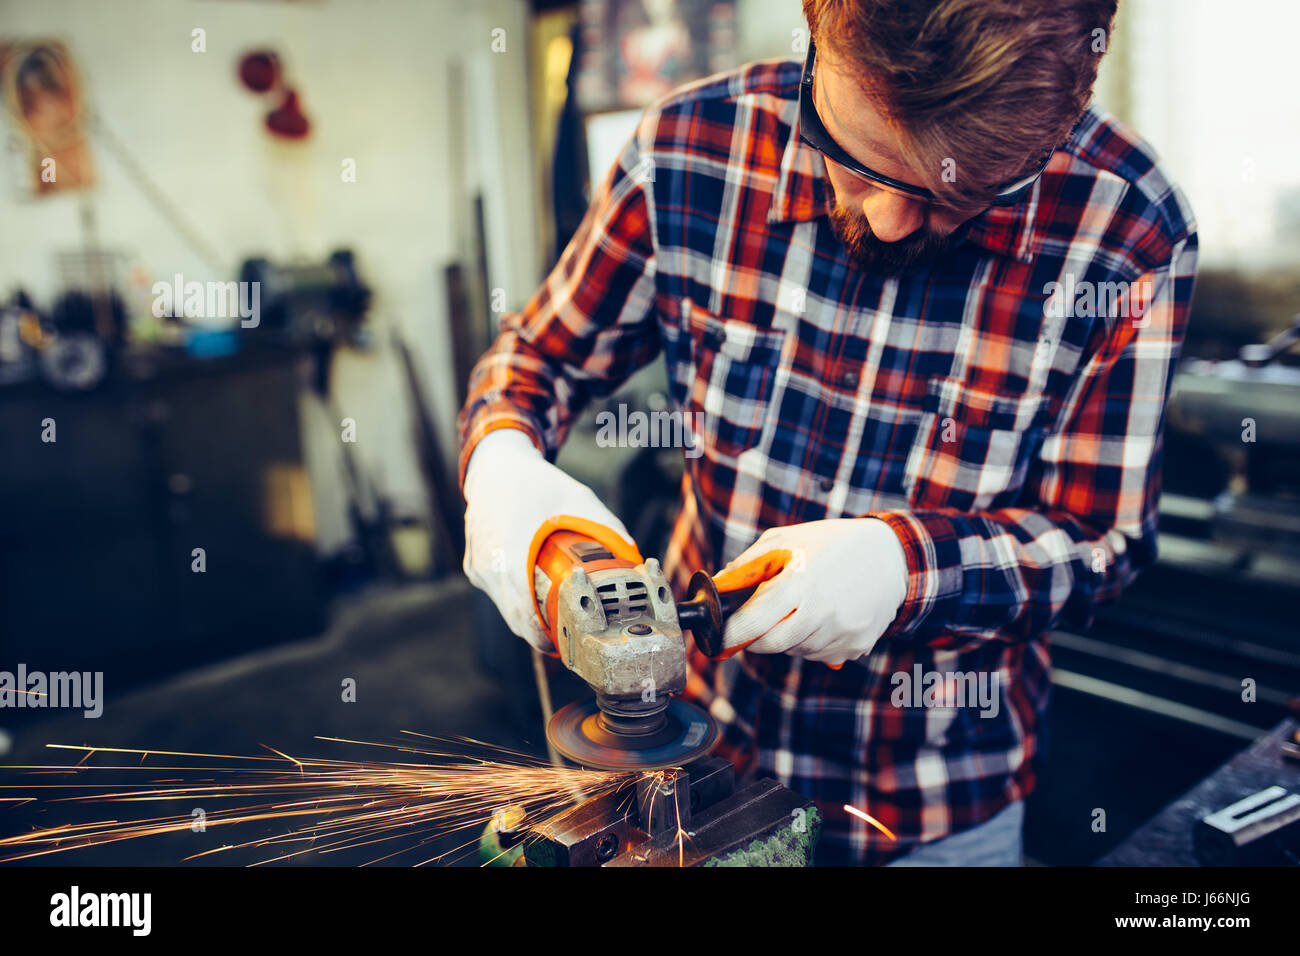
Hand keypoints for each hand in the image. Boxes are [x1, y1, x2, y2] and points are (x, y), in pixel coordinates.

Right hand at [463, 428, 633, 650]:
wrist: (494, 464)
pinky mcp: (474, 566)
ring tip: (557, 614)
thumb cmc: (535, 482)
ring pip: (506, 609)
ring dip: (530, 616)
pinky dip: (517, 598)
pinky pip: (497, 593)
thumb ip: (609, 529)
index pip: (525, 617)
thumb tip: (634, 559)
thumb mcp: (580, 499)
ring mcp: (478, 568)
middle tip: (572, 634)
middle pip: (517, 619)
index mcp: (512, 557)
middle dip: (544, 632)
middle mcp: (490, 568)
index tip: (568, 645)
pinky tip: (536, 590)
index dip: (547, 638)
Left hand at [719, 518, 908, 666]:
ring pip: (795, 651)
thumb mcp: (785, 540)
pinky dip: (811, 643)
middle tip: (756, 621)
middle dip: (756, 637)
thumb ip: (748, 565)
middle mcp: (822, 612)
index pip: (752, 623)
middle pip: (770, 645)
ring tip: (799, 609)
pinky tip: (822, 618)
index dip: (731, 632)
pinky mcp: (856, 645)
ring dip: (786, 637)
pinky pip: (819, 656)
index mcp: (800, 582)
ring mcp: (841, 632)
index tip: (720, 633)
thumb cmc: (830, 544)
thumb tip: (717, 588)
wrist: (890, 556)